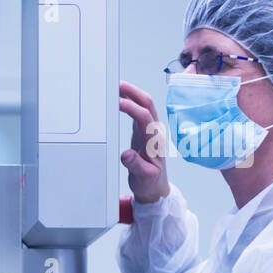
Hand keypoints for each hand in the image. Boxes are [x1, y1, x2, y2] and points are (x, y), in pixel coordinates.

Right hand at [119, 81, 169, 203]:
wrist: (155, 188)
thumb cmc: (150, 183)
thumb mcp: (143, 177)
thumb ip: (135, 166)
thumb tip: (126, 154)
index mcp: (155, 141)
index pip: (144, 117)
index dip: (132, 108)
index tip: (118, 102)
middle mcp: (154, 132)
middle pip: (147, 104)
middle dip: (133, 92)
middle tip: (118, 84)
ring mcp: (150, 131)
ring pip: (144, 105)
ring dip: (132, 94)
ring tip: (117, 87)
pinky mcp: (143, 132)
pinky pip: (139, 112)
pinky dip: (130, 102)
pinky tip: (120, 99)